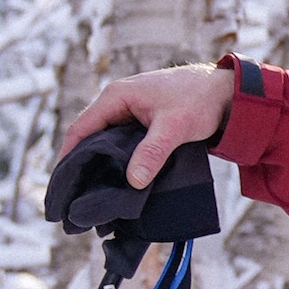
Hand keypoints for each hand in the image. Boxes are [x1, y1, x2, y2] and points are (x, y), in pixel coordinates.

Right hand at [61, 63, 236, 187]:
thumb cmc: (200, 100)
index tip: (61, 184)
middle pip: (89, 137)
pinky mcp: (143, 123)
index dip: (68, 156)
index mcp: (116, 96)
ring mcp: (130, 112)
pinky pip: (123, 143)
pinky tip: (119, 181)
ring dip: (101, 164)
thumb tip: (132, 182)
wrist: (227, 92)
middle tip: (73, 195)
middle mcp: (118, 102)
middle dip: (81, 164)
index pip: (81, 128)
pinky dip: (119, 160)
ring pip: (106, 142)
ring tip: (92, 193)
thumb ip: (153, 152)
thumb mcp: (175, 127)